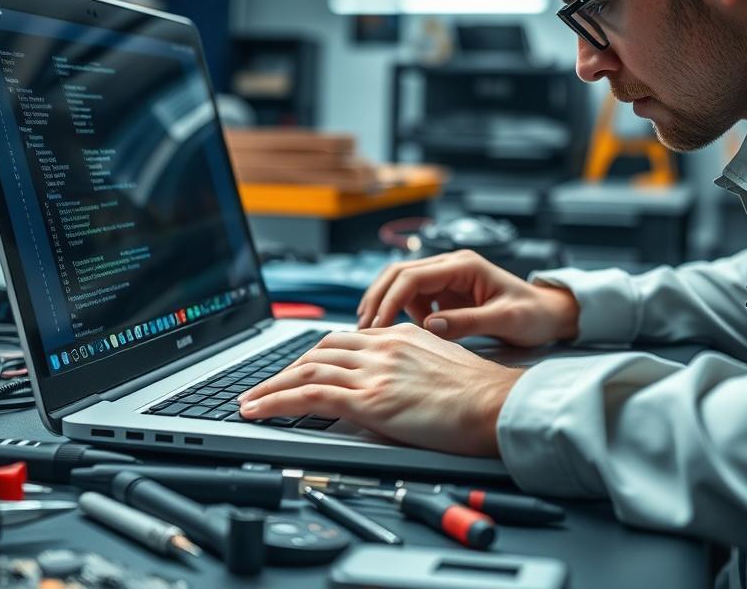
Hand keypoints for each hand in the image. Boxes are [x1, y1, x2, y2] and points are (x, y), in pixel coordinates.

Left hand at [238, 324, 524, 456]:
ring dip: (271, 386)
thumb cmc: (483, 395)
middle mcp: (382, 347)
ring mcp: (373, 372)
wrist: (497, 404)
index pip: (345, 340)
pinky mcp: (368, 399)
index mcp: (401, 336)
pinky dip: (276, 400)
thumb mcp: (444, 366)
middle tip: (266, 385)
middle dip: (287, 369)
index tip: (300, 368)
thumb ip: (412, 367)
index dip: (316, 355)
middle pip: (319, 351)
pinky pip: (308, 395)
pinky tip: (257, 410)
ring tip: (249, 401)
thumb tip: (397, 384)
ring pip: (306, 370)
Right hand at [356, 250, 577, 347]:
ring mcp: (448, 277)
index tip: (376, 326)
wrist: (550, 313)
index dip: (389, 300)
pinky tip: (403, 331)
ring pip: (402, 283)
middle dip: (378, 298)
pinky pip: (415, 296)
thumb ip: (468, 322)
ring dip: (387, 304)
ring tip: (376, 332)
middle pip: (399, 273)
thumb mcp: (505, 320)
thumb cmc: (533, 314)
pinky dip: (403, 311)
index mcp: (463, 265)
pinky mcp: (447, 291)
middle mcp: (452, 265)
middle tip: (363, 327)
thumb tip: (431, 326)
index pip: (412, 276)